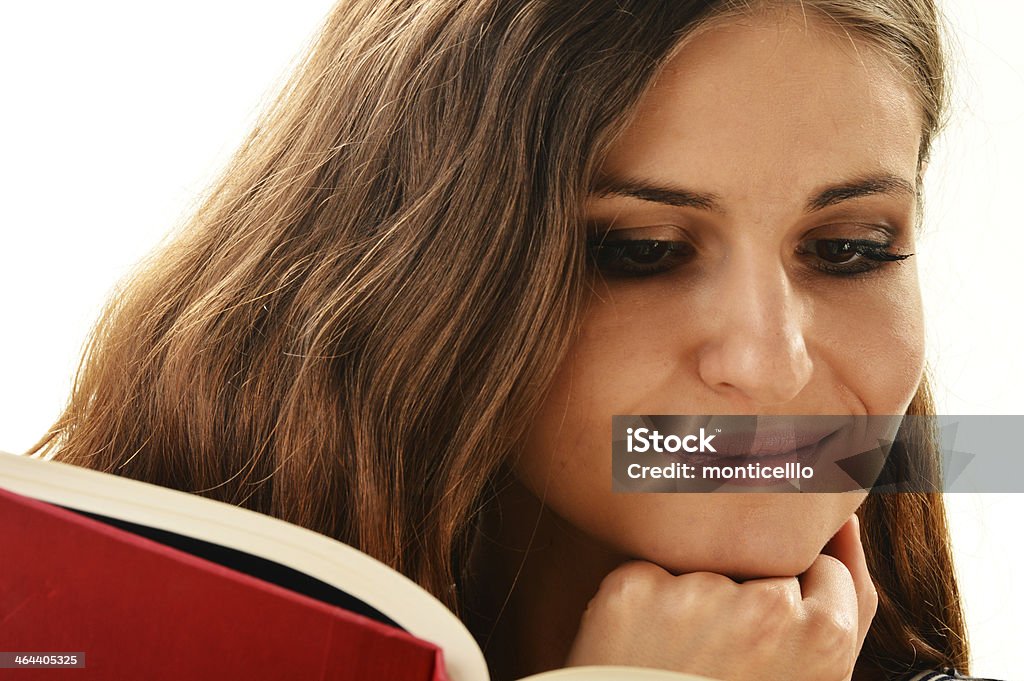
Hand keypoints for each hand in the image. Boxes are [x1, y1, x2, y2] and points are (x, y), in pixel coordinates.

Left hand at [564, 515, 876, 680]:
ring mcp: (695, 596)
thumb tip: (844, 518)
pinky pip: (649, 568)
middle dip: (745, 590)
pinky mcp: (634, 590)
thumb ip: (850, 597)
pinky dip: (645, 598)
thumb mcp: (819, 671)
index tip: (768, 643)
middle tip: (722, 653)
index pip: (822, 566)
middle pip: (765, 555)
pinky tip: (645, 641)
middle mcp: (763, 610)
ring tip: (684, 650)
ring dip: (695, 592)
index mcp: (823, 634)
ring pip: (704, 558)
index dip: (792, 604)